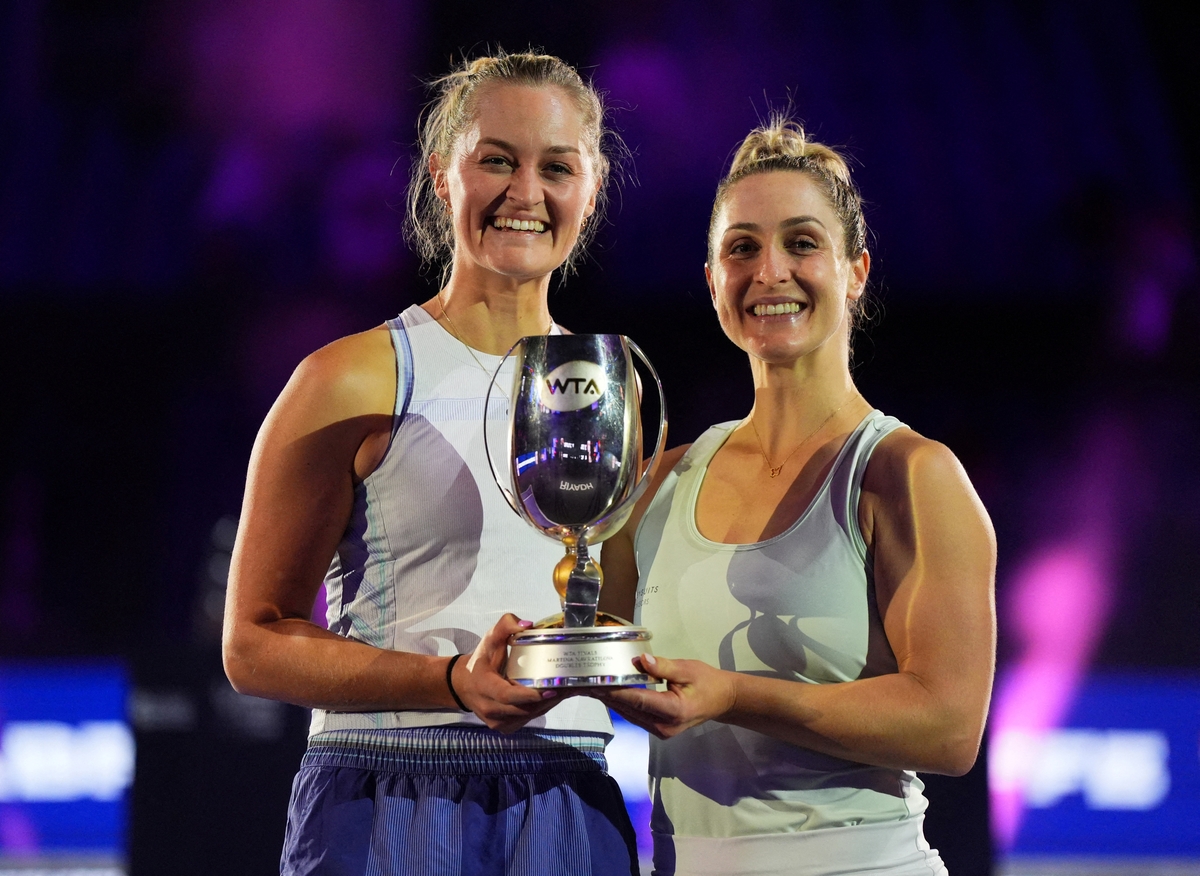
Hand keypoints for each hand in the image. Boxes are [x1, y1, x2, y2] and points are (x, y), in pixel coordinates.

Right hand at [453, 613, 562, 733]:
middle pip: (524, 708)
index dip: (528, 695)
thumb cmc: (480, 661)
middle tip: (569, 686)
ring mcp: (498, 722)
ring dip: (549, 703)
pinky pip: (528, 719)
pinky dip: (542, 708)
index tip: (550, 688)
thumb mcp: (489, 639)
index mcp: (484, 687)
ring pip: (529, 715)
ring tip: (568, 689)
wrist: (463, 685)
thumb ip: (506, 625)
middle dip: (548, 698)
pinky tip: (554, 696)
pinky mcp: (505, 727)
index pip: (507, 695)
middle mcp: (490, 709)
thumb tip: (528, 624)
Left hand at [596, 653, 735, 738]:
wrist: (722, 700)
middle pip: (629, 710)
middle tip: (586, 682)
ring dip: (611, 701)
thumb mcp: (687, 670)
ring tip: (592, 686)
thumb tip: (640, 661)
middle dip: (607, 696)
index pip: (638, 700)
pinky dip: (622, 705)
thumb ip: (663, 667)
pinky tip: (609, 694)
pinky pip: (635, 716)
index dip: (616, 692)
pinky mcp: (658, 729)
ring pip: (629, 715)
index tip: (597, 683)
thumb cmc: (707, 682)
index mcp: (673, 711)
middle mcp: (664, 726)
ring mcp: (660, 731)